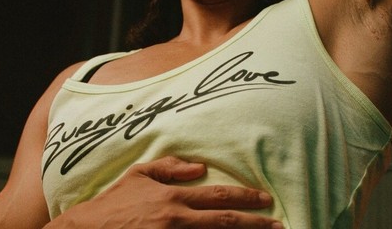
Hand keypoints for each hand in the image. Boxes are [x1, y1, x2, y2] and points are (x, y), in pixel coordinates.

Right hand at [48, 156, 282, 227]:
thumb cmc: (113, 204)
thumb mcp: (138, 176)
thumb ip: (170, 168)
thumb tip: (200, 167)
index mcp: (172, 197)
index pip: (218, 197)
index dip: (246, 198)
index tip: (266, 200)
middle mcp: (176, 219)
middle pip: (225, 222)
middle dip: (255, 224)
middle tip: (278, 226)